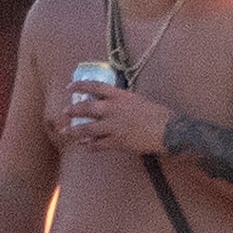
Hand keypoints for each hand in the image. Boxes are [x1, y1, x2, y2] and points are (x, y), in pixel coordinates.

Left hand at [56, 76, 177, 159]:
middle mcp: (114, 109)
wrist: (167, 130)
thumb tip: (107, 103)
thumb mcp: (136, 100)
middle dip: (73, 111)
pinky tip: (85, 146)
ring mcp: (114, 126)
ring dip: (75, 131)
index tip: (69, 87)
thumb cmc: (155, 113)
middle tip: (64, 112)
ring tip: (66, 132)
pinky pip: (98, 145)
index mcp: (119, 96)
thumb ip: (120, 101)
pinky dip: (90, 146)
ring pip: (88, 129)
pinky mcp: (118, 142)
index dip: (80, 86)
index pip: (95, 87)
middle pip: (87, 108)